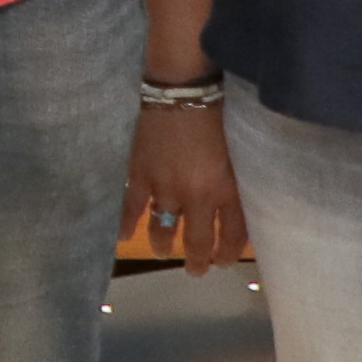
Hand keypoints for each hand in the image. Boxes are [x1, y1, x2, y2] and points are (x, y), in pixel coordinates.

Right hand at [128, 102, 251, 271]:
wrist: (182, 91)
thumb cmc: (217, 114)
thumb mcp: (238, 152)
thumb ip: (235, 180)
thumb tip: (234, 203)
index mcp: (227, 188)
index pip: (232, 235)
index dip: (228, 253)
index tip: (224, 261)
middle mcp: (198, 196)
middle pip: (198, 241)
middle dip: (198, 261)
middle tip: (197, 271)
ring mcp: (166, 188)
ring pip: (164, 230)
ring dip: (164, 246)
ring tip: (164, 253)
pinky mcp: (141, 175)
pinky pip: (132, 208)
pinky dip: (127, 224)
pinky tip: (123, 237)